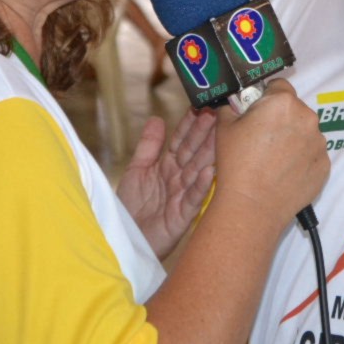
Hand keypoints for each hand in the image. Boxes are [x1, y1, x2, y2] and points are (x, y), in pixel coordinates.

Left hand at [117, 110, 216, 258]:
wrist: (124, 238)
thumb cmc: (130, 208)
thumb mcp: (136, 171)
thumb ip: (148, 146)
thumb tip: (157, 118)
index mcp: (168, 166)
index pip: (182, 141)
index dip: (189, 124)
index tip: (199, 105)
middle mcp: (179, 178)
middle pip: (193, 152)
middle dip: (203, 132)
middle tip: (214, 112)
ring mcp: (183, 196)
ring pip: (198, 170)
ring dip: (208, 153)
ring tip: (219, 134)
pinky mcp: (182, 216)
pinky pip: (194, 198)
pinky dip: (202, 185)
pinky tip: (210, 171)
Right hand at [212, 78, 328, 231]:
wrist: (252, 206)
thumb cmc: (236, 164)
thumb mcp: (224, 127)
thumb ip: (231, 107)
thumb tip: (234, 103)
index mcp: (283, 102)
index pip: (279, 85)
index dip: (265, 96)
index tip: (256, 112)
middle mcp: (307, 118)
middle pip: (294, 108)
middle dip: (280, 118)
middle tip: (261, 138)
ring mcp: (319, 143)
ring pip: (305, 131)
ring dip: (292, 138)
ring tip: (272, 159)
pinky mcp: (324, 165)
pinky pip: (312, 154)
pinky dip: (301, 158)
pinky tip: (283, 171)